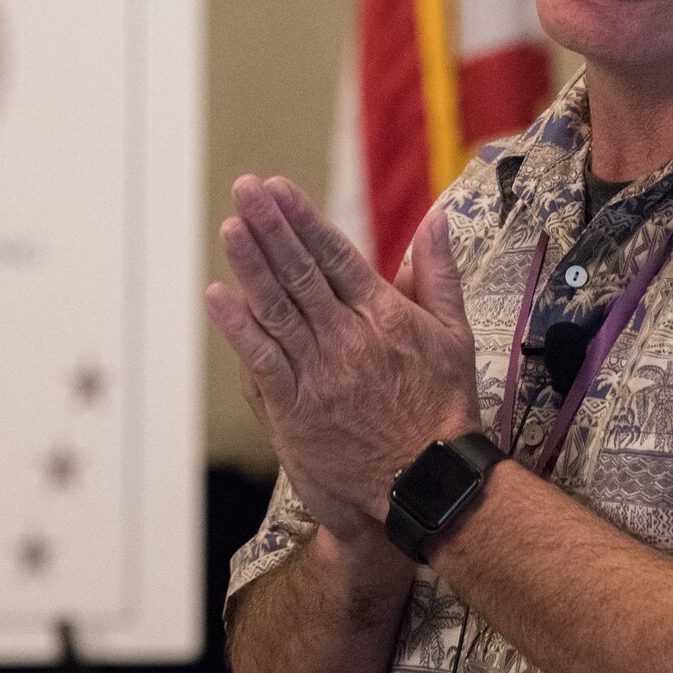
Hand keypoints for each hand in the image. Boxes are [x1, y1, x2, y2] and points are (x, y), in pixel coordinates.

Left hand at [205, 176, 481, 541]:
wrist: (428, 485)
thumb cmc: (445, 411)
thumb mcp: (456, 335)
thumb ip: (439, 274)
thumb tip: (436, 220)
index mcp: (384, 315)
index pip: (336, 255)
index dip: (303, 219)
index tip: (278, 188)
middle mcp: (348, 337)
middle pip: (301, 272)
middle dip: (271, 227)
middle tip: (245, 189)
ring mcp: (320, 373)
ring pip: (278, 308)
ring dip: (251, 265)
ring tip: (231, 227)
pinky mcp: (298, 408)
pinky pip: (262, 360)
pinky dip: (239, 327)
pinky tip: (217, 296)